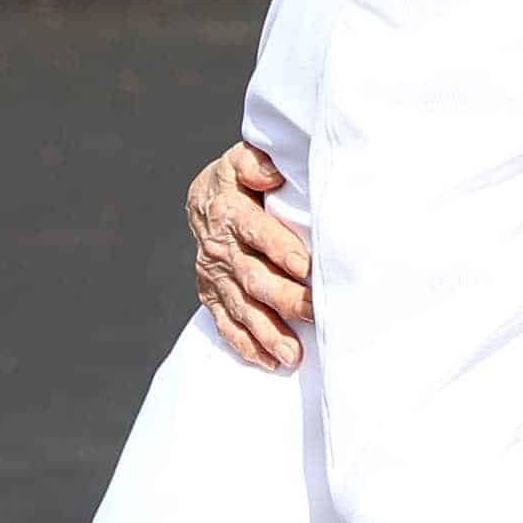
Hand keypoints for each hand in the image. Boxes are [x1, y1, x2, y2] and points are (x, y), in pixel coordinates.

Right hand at [188, 142, 312, 369]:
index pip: (257, 231)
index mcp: (229, 211)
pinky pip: (227, 324)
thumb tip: (269, 173)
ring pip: (242, 308)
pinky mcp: (212, 295)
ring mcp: (215, 276)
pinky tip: (271, 362)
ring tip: (294, 355)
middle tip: (316, 312)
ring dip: (268, 333)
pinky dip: (247, 345)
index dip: (279, 248)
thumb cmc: (239, 179)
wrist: (206, 199)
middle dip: (285, 298)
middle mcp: (220, 247)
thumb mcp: (241, 159)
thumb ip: (253, 162)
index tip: (304, 265)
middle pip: (253, 278)